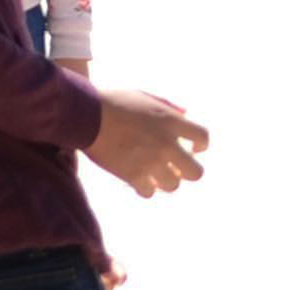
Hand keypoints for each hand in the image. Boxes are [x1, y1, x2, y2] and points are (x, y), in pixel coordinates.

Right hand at [83, 84, 211, 196]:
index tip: (193, 149)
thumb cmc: (114, 102)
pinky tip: (138, 180)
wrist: (86, 114)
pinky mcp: (133, 175)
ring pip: (173, 185)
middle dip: (188, 171)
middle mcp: (166, 144)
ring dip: (165, 181)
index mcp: (171, 122)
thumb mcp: (145, 97)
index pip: (203, 137)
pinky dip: (144, 188)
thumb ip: (168, 106)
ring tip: (155, 175)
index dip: (201, 146)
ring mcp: (151, 162)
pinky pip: (148, 192)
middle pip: (195, 172)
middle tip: (177, 168)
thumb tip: (185, 113)